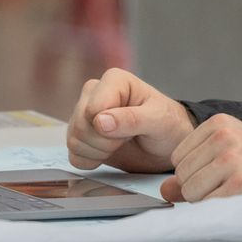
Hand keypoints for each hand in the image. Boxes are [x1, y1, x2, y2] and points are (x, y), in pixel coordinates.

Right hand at [65, 68, 194, 173]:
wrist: (167, 146)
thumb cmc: (168, 126)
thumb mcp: (159, 121)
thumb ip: (131, 119)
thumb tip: (99, 121)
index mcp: (113, 80)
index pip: (93, 109)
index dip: (111, 129)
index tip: (133, 129)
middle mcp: (94, 93)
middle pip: (81, 126)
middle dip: (105, 142)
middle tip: (127, 139)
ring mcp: (84, 113)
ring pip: (74, 140)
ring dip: (99, 152)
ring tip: (120, 144)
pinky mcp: (81, 134)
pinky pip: (72, 154)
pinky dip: (90, 160)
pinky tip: (108, 154)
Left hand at [162, 113, 241, 202]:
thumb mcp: (222, 147)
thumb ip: (190, 166)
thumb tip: (165, 190)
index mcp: (217, 124)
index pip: (178, 156)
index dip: (189, 170)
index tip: (207, 171)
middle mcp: (223, 138)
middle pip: (182, 174)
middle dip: (194, 185)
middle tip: (216, 183)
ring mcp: (231, 160)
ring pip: (191, 190)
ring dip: (203, 197)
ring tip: (223, 189)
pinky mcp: (239, 182)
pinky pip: (207, 202)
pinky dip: (213, 205)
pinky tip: (228, 196)